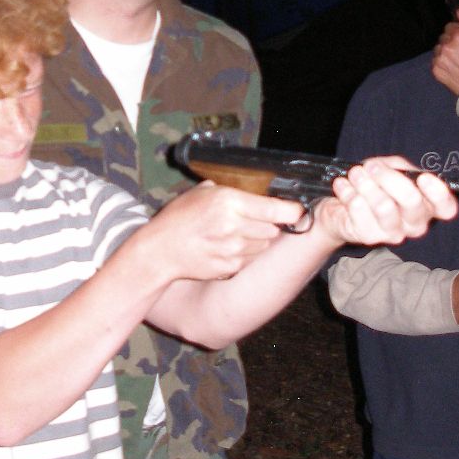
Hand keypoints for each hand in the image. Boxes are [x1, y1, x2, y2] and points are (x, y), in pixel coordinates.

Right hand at [145, 182, 304, 281]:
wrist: (160, 251)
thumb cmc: (178, 219)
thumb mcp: (201, 193)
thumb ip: (229, 191)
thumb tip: (255, 192)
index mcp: (229, 202)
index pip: (277, 209)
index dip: (292, 211)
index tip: (297, 211)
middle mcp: (235, 226)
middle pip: (274, 229)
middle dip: (269, 225)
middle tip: (254, 222)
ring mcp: (234, 249)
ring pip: (264, 245)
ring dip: (258, 241)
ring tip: (236, 235)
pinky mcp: (231, 267)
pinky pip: (251, 260)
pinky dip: (246, 255)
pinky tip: (228, 248)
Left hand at [318, 158, 457, 246]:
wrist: (340, 207)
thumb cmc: (373, 185)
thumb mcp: (389, 168)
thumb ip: (397, 166)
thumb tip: (391, 169)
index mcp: (426, 206)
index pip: (446, 208)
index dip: (438, 193)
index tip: (423, 177)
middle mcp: (415, 224)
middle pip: (412, 201)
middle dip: (389, 177)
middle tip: (372, 167)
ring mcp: (393, 233)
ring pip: (384, 206)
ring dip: (365, 184)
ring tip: (355, 174)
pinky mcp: (370, 237)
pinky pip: (359, 209)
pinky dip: (348, 192)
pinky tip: (343, 187)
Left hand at [431, 13, 458, 94]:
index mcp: (458, 36)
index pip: (451, 26)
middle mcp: (445, 46)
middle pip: (444, 36)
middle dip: (452, 41)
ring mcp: (439, 58)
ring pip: (439, 48)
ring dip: (446, 51)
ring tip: (458, 61)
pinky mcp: (435, 69)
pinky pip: (435, 60)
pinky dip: (442, 62)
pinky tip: (453, 68)